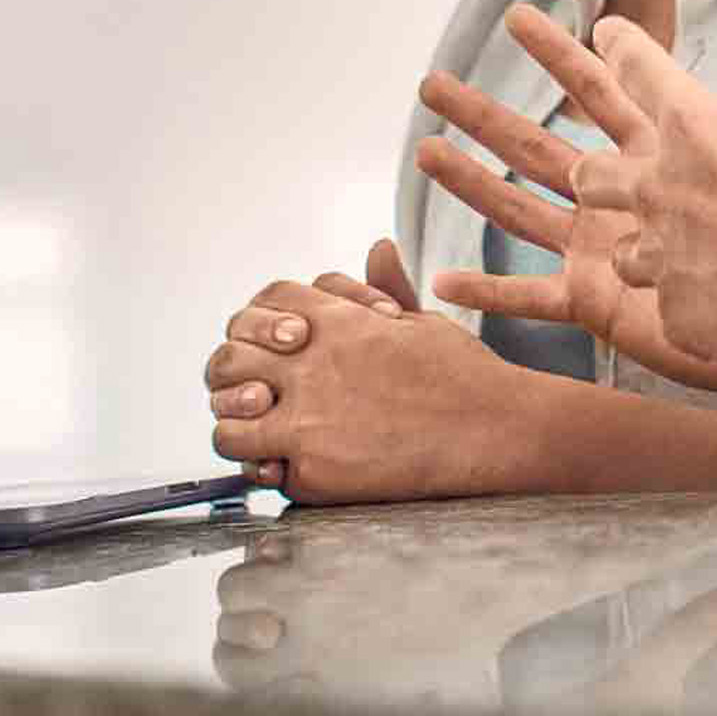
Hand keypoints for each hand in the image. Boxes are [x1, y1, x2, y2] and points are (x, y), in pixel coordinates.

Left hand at [202, 246, 529, 502]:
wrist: (489, 430)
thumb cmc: (461, 374)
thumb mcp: (420, 318)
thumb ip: (384, 288)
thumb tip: (378, 247)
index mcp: (336, 320)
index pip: (266, 300)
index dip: (262, 319)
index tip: (273, 343)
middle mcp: (311, 363)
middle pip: (230, 356)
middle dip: (233, 371)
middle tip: (252, 388)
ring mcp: (307, 418)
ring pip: (227, 416)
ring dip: (237, 422)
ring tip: (259, 430)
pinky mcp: (313, 470)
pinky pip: (254, 466)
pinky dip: (259, 465)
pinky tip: (281, 462)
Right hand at [413, 1, 716, 398]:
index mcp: (661, 149)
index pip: (599, 86)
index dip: (561, 53)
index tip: (520, 17)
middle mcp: (622, 194)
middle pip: (539, 140)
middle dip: (486, 110)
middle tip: (432, 78)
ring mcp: (604, 247)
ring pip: (518, 205)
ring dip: (468, 179)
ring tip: (421, 149)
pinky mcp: (600, 302)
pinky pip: (532, 296)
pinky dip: (488, 290)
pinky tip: (441, 280)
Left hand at [583, 0, 716, 370]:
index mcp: (693, 126)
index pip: (638, 68)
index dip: (620, 46)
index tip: (603, 32)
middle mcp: (662, 187)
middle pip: (597, 172)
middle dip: (596, 171)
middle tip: (594, 169)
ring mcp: (665, 256)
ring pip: (625, 251)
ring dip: (637, 246)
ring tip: (644, 249)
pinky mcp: (678, 314)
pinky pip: (667, 308)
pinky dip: (683, 305)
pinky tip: (700, 309)